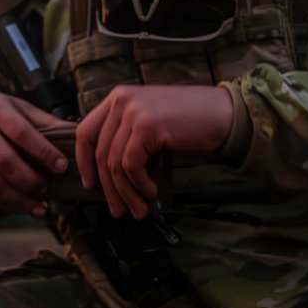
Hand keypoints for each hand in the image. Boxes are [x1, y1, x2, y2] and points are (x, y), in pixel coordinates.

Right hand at [0, 89, 73, 215]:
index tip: (62, 166)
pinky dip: (5, 203)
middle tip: (49, 188)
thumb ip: (45, 121)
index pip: (22, 133)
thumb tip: (76, 134)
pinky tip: (23, 207)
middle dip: (30, 180)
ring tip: (40, 206)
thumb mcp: (19, 106)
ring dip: (18, 199)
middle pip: (5, 162)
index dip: (43, 152)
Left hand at [75, 84, 233, 219]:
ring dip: (125, 193)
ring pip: (114, 163)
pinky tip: (151, 192)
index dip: (84, 162)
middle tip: (117, 210)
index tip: (90, 184)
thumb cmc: (191, 120)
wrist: (224, 113)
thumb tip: (107, 171)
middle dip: (107, 187)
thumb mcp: (150, 119)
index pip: (85, 132)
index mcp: (118, 97)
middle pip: (99, 152)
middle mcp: (121, 100)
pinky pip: (131, 165)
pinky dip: (138, 184)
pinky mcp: (147, 125)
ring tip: (138, 209)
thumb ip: (127, 133)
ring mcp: (133, 111)